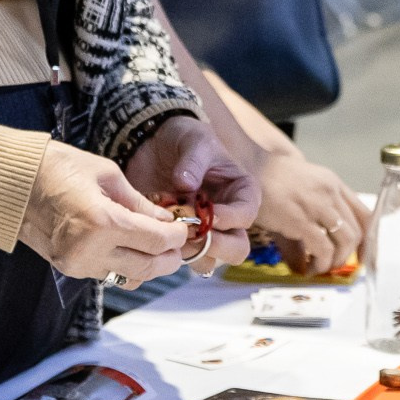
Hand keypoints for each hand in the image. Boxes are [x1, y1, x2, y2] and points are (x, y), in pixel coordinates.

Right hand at [14, 138, 187, 283]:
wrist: (12, 183)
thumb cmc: (58, 167)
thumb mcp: (107, 175)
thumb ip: (139, 203)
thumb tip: (165, 220)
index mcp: (102, 222)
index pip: (156, 241)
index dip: (176, 236)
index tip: (183, 227)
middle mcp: (89, 250)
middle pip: (147, 267)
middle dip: (169, 257)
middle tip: (178, 244)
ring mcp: (77, 264)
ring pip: (129, 278)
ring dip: (149, 266)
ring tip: (159, 248)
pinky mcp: (68, 269)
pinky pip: (108, 274)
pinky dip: (126, 265)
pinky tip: (132, 248)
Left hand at [125, 118, 258, 272]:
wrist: (152, 144)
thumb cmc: (184, 138)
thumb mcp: (193, 140)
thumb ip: (193, 160)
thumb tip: (186, 184)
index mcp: (241, 193)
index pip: (247, 215)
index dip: (231, 219)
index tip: (210, 215)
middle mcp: (228, 218)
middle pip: (236, 249)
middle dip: (215, 245)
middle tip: (191, 233)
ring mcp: (203, 232)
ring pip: (208, 260)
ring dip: (189, 252)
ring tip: (168, 232)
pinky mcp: (179, 239)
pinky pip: (178, 259)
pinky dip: (166, 254)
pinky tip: (152, 236)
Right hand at [251, 150, 367, 274]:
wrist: (248, 167)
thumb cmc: (269, 181)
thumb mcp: (299, 195)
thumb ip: (310, 222)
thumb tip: (307, 261)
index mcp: (333, 184)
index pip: (365, 214)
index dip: (369, 240)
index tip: (364, 258)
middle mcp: (330, 192)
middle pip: (357, 231)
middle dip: (349, 255)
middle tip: (334, 265)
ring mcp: (317, 205)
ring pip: (345, 241)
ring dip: (335, 261)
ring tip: (320, 268)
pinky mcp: (301, 219)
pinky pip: (323, 248)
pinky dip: (321, 263)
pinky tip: (309, 268)